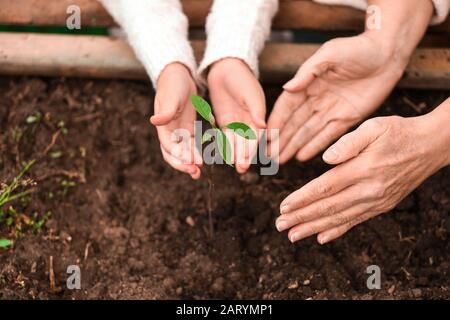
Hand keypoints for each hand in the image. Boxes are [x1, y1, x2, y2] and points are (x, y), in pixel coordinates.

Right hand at [150, 62, 201, 178]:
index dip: (179, 156)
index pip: (169, 146)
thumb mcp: (171, 96)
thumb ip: (166, 111)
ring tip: (199, 172)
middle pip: (173, 154)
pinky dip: (196, 153)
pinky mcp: (187, 129)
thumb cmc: (173, 84)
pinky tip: (205, 160)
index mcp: (163, 126)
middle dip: (183, 164)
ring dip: (189, 162)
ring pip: (183, 152)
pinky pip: (191, 145)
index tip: (191, 162)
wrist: (179, 75)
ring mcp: (178, 131)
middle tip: (195, 172)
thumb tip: (153, 122)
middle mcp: (169, 132)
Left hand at [207, 58, 265, 172]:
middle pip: (247, 142)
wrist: (226, 68)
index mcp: (259, 115)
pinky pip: (226, 137)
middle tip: (242, 169)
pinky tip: (226, 157)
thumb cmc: (242, 78)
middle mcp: (250, 122)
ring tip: (236, 167)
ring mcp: (237, 123)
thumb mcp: (251, 93)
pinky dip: (226, 147)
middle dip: (245, 155)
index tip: (249, 158)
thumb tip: (264, 126)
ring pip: (237, 142)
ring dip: (237, 154)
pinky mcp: (225, 122)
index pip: (257, 135)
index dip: (253, 147)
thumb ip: (256, 110)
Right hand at [267, 33, 407, 163]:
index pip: (287, 107)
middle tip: (269, 156)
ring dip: (294, 146)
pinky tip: (301, 156)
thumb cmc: (356, 48)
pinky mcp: (348, 118)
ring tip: (280, 160)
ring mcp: (331, 110)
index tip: (265, 137)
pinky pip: (328, 135)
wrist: (387, 54)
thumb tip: (286, 89)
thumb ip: (307, 72)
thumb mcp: (329, 54)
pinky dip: (314, 146)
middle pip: (294, 124)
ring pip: (308, 132)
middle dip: (281, 140)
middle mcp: (316, 99)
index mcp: (308, 83)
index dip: (276, 122)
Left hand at [275, 111, 449, 243]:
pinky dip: (337, 230)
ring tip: (293, 235)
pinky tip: (321, 238)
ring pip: (339, 218)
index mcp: (363, 168)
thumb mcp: (374, 127)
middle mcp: (369, 189)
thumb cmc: (398, 132)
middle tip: (279, 225)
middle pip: (328, 207)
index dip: (302, 198)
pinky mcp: (382, 206)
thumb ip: (348, 143)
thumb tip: (326, 159)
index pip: (325, 188)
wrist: (430, 146)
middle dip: (301, 217)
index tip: (283, 206)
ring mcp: (376, 201)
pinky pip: (356, 221)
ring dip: (314, 228)